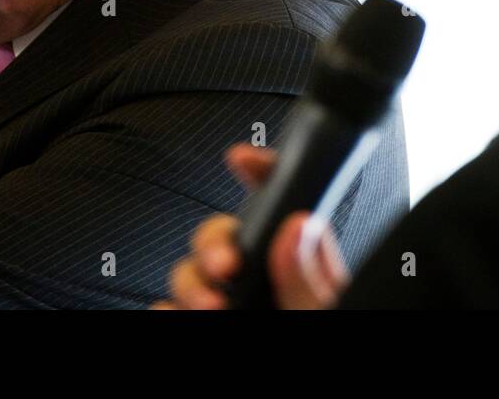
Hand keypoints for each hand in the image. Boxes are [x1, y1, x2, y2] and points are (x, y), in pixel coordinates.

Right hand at [151, 143, 348, 309]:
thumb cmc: (334, 341)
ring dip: (190, 278)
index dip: (263, 172)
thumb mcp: (329, 312)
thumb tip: (299, 227)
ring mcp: (230, 300)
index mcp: (303, 266)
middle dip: (212, 240)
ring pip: (192, 272)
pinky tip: (173, 312)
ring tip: (207, 305)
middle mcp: (263, 279)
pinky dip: (165, 307)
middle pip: (223, 234)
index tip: (241, 158)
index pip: (284, 204)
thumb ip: (312, 282)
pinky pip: (170, 306)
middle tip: (225, 265)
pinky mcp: (200, 320)